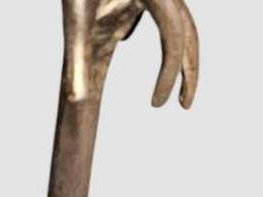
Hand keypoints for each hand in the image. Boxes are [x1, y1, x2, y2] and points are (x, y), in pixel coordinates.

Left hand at [63, 0, 198, 107]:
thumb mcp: (73, 22)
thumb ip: (75, 61)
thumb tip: (75, 101)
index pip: (173, 36)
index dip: (169, 73)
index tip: (155, 106)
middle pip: (188, 32)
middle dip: (189, 71)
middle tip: (185, 107)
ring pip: (183, 26)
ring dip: (183, 61)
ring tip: (179, 97)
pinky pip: (168, 21)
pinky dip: (170, 46)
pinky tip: (158, 69)